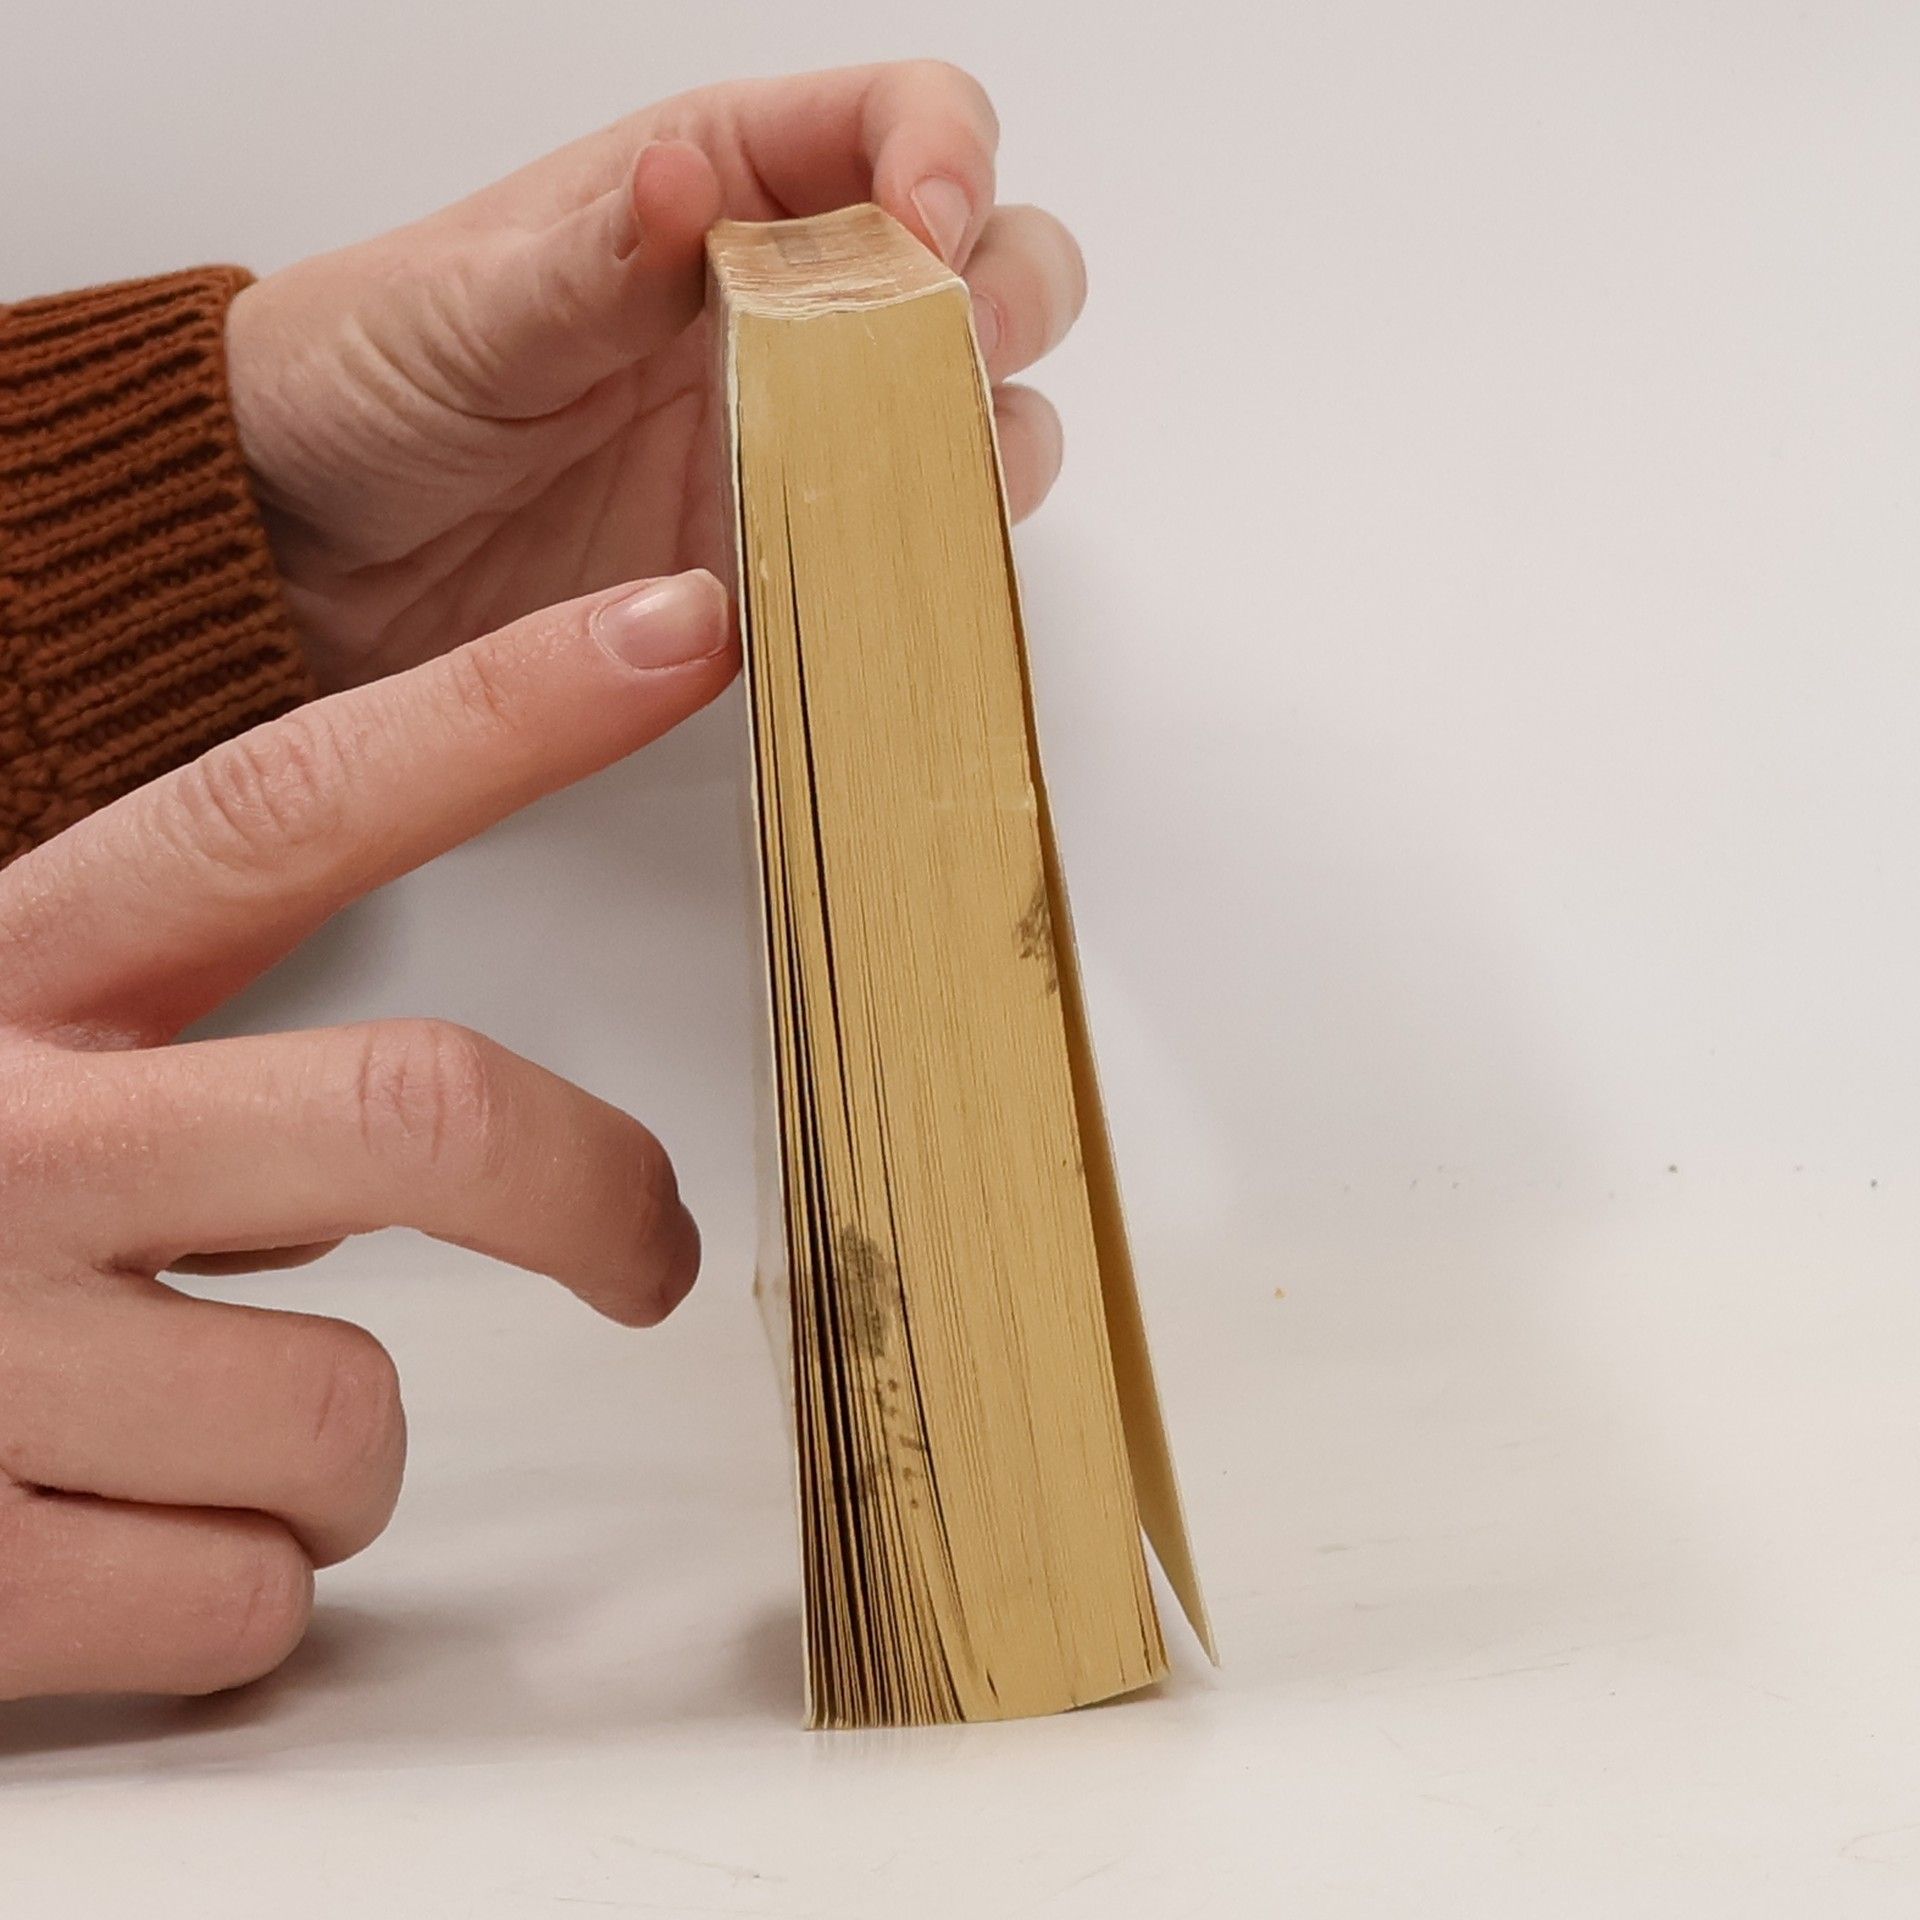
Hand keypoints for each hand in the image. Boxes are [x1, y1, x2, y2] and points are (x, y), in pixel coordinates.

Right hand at [0, 570, 734, 1698]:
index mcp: (8, 981)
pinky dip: (224, 1596)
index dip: (502, 712)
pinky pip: (246, 1603)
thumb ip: (170, 1060)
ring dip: (328, 1463)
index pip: (287, 806)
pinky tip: (92, 1551)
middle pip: (416, 1117)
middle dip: (589, 1193)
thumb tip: (412, 1144)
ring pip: (350, 1421)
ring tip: (183, 1445)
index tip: (675, 633)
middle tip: (646, 1250)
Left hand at [227, 60, 1085, 691]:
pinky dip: (933, 559)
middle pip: (987, 263)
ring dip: (987, 437)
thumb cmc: (368, 380)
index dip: (944, 157)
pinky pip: (910, 551)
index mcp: (720, 189)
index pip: (891, 126)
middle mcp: (787, 309)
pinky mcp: (786, 559)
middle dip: (1002, 299)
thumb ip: (592, 256)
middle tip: (946, 359)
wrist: (308, 551)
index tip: (927, 231)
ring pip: (978, 412)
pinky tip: (893, 568)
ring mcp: (800, 440)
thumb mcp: (464, 306)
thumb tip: (685, 180)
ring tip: (923, 473)